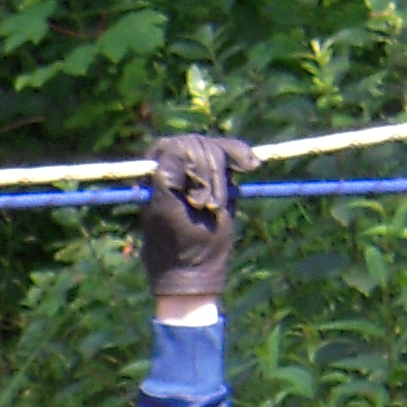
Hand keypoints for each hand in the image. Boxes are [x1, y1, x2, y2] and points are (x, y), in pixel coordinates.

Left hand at [140, 133, 255, 298]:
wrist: (196, 262)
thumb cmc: (174, 238)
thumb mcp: (164, 208)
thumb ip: (167, 177)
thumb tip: (176, 146)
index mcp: (155, 172)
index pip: (173, 147)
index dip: (187, 163)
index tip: (195, 189)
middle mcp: (175, 165)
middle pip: (196, 145)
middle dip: (206, 175)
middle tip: (206, 207)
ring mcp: (198, 168)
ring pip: (215, 149)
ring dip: (220, 176)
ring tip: (217, 207)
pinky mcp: (219, 174)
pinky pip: (231, 152)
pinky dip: (241, 156)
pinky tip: (252, 165)